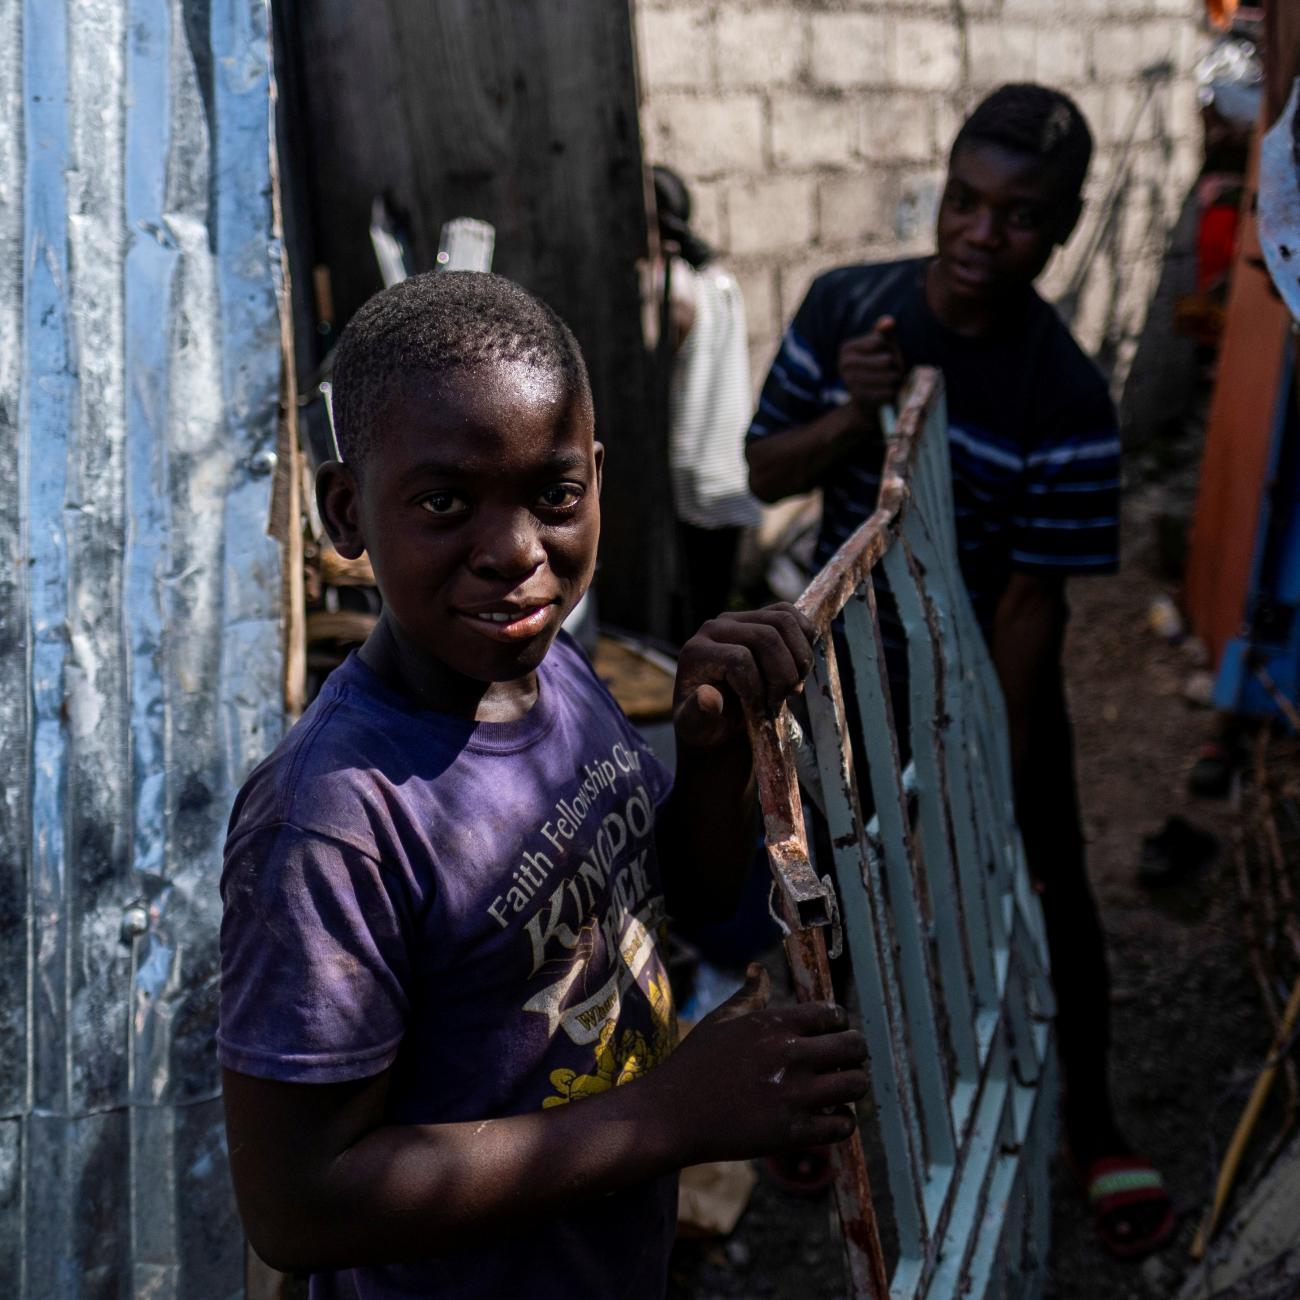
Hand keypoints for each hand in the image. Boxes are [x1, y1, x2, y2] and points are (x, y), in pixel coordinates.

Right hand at [648, 965, 868, 1163]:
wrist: (672, 1114)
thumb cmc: (695, 1062)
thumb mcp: (721, 1019)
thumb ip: (749, 994)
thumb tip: (758, 968)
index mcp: (774, 1024)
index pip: (832, 1014)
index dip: (837, 1022)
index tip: (831, 1032)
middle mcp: (790, 1055)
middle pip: (853, 1046)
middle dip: (854, 1051)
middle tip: (843, 1060)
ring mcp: (794, 1096)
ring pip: (856, 1084)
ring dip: (853, 1084)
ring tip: (839, 1088)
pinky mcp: (794, 1133)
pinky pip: (843, 1125)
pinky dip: (843, 1120)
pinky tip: (830, 1116)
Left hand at [672, 604, 814, 748]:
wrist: (718, 714)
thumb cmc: (709, 722)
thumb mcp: (698, 728)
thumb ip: (698, 716)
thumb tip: (708, 697)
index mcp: (696, 652)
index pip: (740, 659)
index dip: (757, 689)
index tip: (759, 711)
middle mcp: (714, 628)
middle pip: (767, 636)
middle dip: (782, 675)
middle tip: (780, 701)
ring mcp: (738, 618)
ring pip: (784, 621)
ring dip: (799, 658)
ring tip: (792, 686)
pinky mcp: (758, 615)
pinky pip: (790, 613)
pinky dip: (805, 640)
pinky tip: (799, 668)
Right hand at [838, 315, 902, 413]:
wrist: (864, 398)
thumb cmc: (876, 364)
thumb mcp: (879, 345)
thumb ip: (884, 331)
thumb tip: (890, 322)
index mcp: (846, 348)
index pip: (879, 341)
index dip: (889, 347)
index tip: (886, 353)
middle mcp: (844, 364)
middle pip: (886, 360)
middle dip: (896, 364)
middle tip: (894, 369)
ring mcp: (850, 382)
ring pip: (889, 377)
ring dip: (896, 379)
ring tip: (893, 380)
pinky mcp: (859, 399)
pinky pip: (887, 392)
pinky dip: (892, 392)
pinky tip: (889, 391)